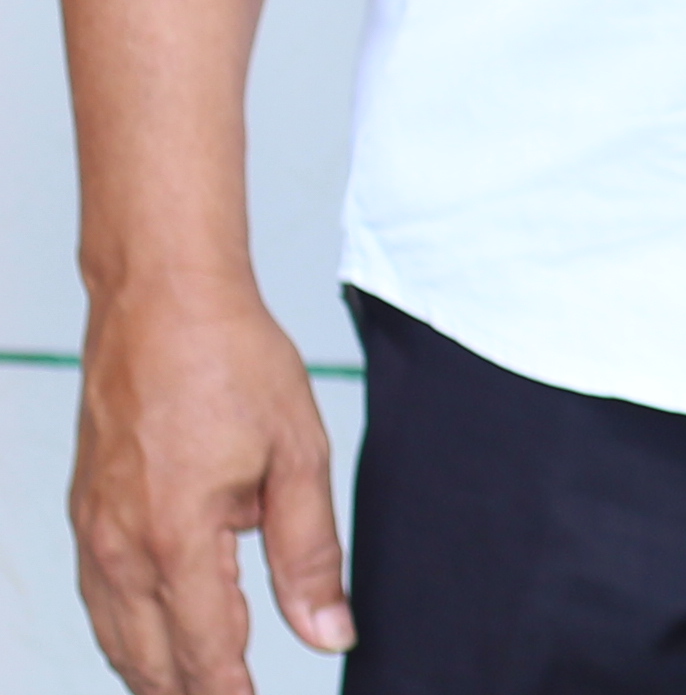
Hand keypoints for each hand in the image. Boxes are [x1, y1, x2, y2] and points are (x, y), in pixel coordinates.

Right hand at [70, 287, 350, 694]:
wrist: (159, 302)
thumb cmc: (231, 363)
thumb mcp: (298, 456)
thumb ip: (310, 555)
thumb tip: (328, 634)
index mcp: (176, 540)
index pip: (204, 654)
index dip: (232, 694)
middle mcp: (119, 550)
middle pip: (152, 663)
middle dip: (193, 692)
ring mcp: (92, 536)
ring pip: (117, 641)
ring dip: (158, 674)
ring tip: (202, 688)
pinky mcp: (85, 518)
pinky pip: (100, 602)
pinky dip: (129, 635)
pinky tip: (159, 643)